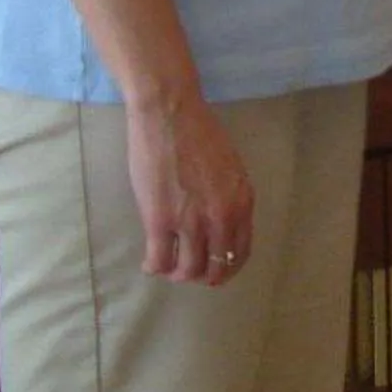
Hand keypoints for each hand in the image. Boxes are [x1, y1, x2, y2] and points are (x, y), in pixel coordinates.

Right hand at [128, 93, 254, 288]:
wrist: (171, 114)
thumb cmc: (199, 134)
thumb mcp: (230, 168)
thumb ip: (229, 198)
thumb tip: (221, 226)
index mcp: (242, 201)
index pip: (241, 251)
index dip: (227, 267)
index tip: (215, 269)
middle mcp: (222, 216)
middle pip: (216, 268)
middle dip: (202, 276)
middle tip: (187, 271)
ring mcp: (191, 221)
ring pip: (187, 271)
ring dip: (177, 274)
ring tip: (167, 265)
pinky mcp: (160, 220)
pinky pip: (159, 261)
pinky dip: (154, 268)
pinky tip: (150, 262)